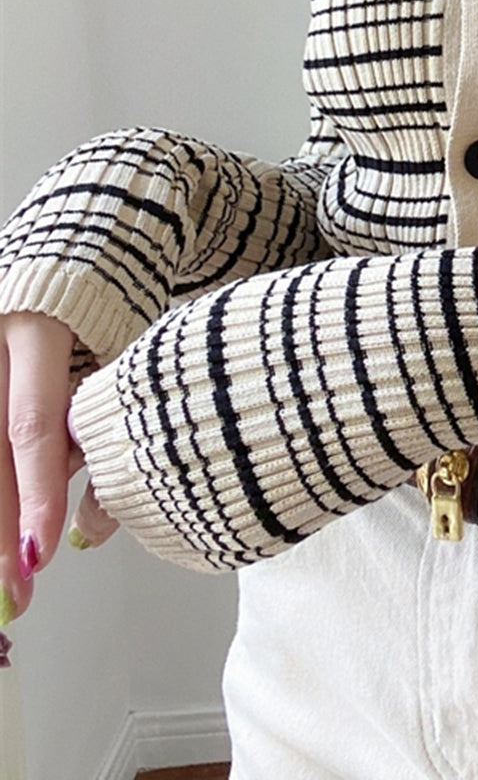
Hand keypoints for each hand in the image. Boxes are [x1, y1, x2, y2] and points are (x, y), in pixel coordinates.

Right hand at [0, 311, 119, 626]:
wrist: (81, 231)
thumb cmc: (108, 295)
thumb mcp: (122, 346)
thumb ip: (106, 421)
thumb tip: (95, 524)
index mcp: (35, 327)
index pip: (30, 425)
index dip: (35, 493)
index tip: (39, 553)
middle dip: (0, 528)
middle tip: (15, 589)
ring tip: (7, 570)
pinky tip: (2, 528)